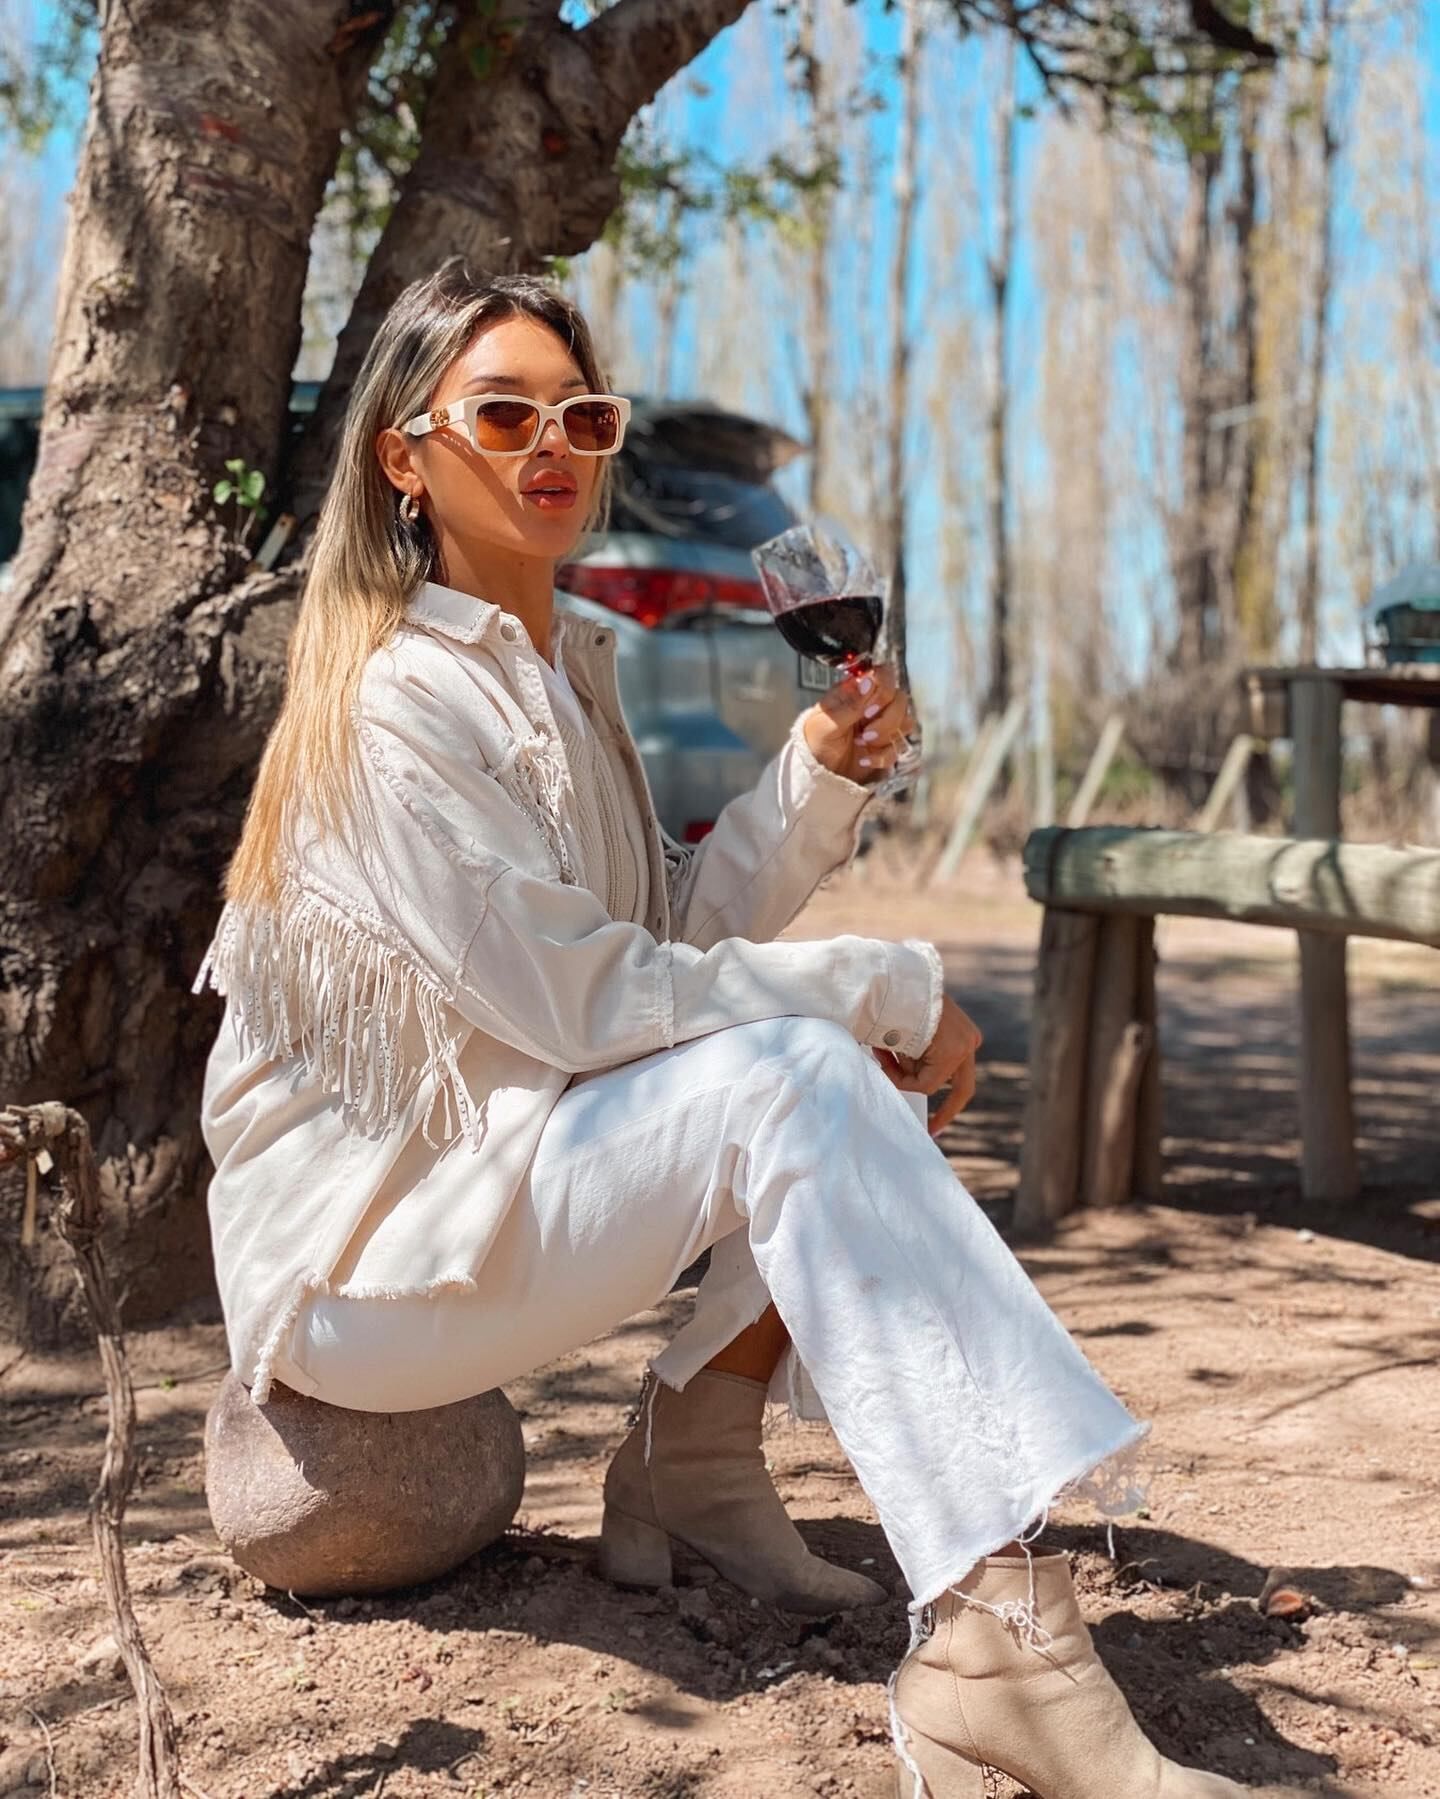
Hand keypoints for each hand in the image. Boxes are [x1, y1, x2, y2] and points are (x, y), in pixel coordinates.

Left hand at [801, 664, 914, 785]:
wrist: (817, 771)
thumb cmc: (815, 741)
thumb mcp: (826, 722)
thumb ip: (850, 703)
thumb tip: (868, 681)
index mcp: (856, 690)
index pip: (883, 675)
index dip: (883, 691)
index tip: (868, 710)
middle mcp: (873, 704)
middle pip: (900, 700)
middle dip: (886, 719)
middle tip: (865, 732)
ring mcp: (882, 724)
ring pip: (905, 722)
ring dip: (885, 736)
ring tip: (862, 743)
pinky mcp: (887, 745)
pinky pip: (899, 747)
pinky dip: (882, 756)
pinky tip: (864, 759)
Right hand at [879, 996, 981, 1137]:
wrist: (894, 981)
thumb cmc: (896, 1002)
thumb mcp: (911, 1032)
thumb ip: (917, 1057)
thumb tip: (905, 1081)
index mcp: (964, 1036)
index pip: (958, 1074)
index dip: (948, 1099)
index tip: (936, 1120)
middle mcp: (969, 1041)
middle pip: (961, 1088)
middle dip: (946, 1112)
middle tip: (932, 1130)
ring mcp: (964, 1047)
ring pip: (930, 1082)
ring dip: (900, 1074)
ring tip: (879, 1050)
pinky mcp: (952, 1053)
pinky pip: (924, 1083)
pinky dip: (900, 1077)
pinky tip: (883, 1053)